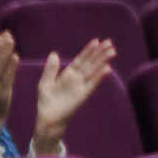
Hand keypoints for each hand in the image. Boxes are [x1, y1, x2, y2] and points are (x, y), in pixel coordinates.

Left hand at [30, 40, 114, 154]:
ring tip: (112, 51)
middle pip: (90, 63)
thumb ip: (50, 69)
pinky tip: (107, 68)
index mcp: (68, 74)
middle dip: (99, 53)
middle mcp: (76, 78)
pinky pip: (93, 84)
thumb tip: (54, 54)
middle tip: (110, 42)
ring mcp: (81, 86)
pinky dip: (99, 76)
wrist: (48, 117)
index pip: (80, 59)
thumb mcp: (45, 82)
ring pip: (94, 70)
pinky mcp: (83, 95)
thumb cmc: (46, 101)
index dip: (88, 50)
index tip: (96, 41)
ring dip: (103, 61)